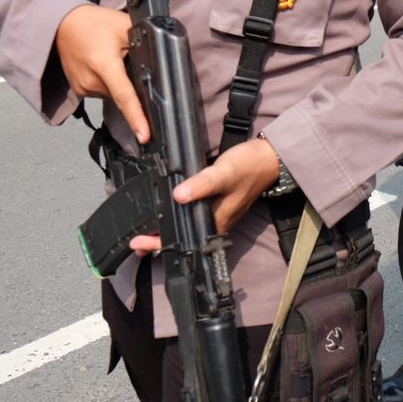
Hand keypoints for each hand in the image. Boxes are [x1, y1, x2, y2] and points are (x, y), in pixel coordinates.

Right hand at [55, 4, 148, 142]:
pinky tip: (106, 66)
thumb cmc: (94, 23)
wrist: (61, 24)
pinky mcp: (79, 90)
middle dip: (135, 87)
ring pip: (114, 96)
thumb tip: (163, 61)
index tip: (145, 136)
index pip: (124, 96)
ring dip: (121, 84)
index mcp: (104, 64)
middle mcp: (91, 81)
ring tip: (114, 59)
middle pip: (124, 97)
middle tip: (132, 63)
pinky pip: (103, 92)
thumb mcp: (125, 26)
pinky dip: (110, 84)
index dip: (136, 118)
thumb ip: (144, 44)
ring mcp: (83, 88)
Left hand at [129, 138, 280, 253]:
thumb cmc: (248, 167)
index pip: (183, 241)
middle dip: (158, 242)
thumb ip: (202, 184)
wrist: (268, 158)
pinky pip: (193, 219)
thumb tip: (178, 195)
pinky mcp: (217, 205)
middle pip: (183, 239)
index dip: (158, 243)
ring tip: (145, 232)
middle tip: (134, 242)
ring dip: (166, 231)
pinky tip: (168, 213)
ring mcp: (217, 214)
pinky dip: (176, 219)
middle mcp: (215, 222)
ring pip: (187, 230)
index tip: (137, 241)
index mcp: (215, 221)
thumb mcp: (224, 173)